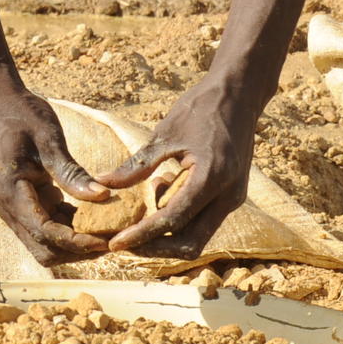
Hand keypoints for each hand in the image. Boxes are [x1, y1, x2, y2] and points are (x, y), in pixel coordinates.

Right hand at [0, 79, 113, 263]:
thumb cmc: (21, 115)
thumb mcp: (49, 139)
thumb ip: (71, 172)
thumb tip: (101, 197)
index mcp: (10, 191)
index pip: (44, 232)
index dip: (75, 242)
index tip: (105, 241)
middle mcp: (8, 207)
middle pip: (43, 249)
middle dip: (75, 251)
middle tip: (110, 241)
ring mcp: (14, 207)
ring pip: (45, 243)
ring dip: (73, 244)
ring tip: (106, 232)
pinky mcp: (24, 203)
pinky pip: (47, 226)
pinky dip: (69, 228)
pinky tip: (94, 219)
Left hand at [105, 79, 254, 252]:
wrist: (240, 95)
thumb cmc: (200, 108)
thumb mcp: (165, 134)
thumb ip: (136, 165)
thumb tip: (102, 183)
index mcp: (211, 177)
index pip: (172, 220)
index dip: (142, 235)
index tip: (115, 244)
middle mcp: (228, 195)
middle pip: (190, 243)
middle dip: (155, 248)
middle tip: (123, 243)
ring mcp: (233, 198)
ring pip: (198, 237)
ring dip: (166, 238)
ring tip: (136, 223)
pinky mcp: (231, 197)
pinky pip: (203, 222)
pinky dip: (179, 221)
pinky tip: (158, 198)